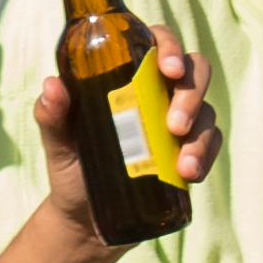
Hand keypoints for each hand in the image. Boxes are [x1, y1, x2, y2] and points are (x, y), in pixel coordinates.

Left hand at [25, 36, 213, 239]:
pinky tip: (191, 174)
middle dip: (191, 94)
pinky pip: (211, 145)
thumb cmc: (71, 167)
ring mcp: (179, 123)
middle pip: (195, 71)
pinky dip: (206, 156)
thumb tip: (52, 86)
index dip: (169, 47)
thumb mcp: (57, 142)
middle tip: (174, 125)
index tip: (168, 69)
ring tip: (184, 166)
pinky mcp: (191, 152)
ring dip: (200, 136)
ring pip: (207, 111)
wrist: (84, 218)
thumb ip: (51, 115)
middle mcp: (159, 92)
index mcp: (129, 76)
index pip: (157, 43)